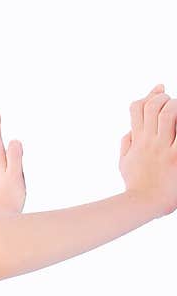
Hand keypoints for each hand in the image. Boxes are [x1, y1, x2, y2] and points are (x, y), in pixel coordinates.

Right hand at [119, 83, 176, 217]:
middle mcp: (149, 141)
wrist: (143, 205)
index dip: (148, 96)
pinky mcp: (176, 157)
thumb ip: (126, 144)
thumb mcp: (123, 164)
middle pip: (153, 106)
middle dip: (164, 99)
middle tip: (172, 106)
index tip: (159, 90)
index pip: (137, 108)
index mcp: (137, 141)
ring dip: (175, 107)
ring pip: (168, 113)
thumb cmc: (135, 186)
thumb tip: (129, 131)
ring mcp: (163, 148)